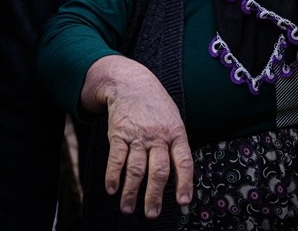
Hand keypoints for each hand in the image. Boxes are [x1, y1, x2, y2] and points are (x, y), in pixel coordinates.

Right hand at [83, 56, 193, 216]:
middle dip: (154, 195)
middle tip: (151, 213)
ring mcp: (138, 136)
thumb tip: (177, 179)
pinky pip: (116, 158)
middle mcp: (158, 136)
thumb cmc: (156, 108)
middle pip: (158, 171)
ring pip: (136, 169)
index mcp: (176, 134)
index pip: (184, 162)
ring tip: (128, 208)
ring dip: (131, 192)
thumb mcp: (174, 121)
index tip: (182, 202)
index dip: (184, 183)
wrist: (132, 84)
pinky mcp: (119, 134)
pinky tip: (112, 189)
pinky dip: (113, 176)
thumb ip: (175, 147)